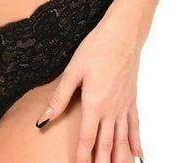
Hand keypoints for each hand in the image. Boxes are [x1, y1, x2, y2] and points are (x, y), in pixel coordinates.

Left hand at [35, 4, 144, 161]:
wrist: (123, 33)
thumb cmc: (96, 47)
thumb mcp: (73, 70)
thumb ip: (60, 97)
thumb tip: (44, 118)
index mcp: (94, 104)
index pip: (87, 139)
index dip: (82, 158)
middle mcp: (111, 109)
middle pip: (106, 145)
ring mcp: (124, 106)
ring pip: (122, 140)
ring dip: (119, 158)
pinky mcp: (132, 99)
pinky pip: (135, 126)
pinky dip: (136, 142)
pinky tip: (138, 155)